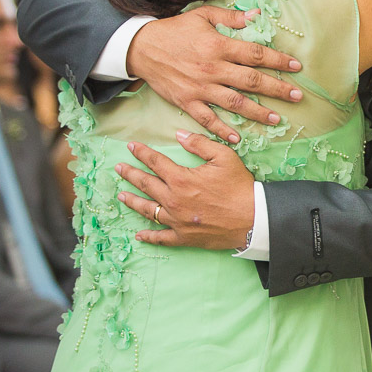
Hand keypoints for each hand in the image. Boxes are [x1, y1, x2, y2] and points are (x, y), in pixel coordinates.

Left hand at [115, 130, 253, 249]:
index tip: (131, 147)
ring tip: (121, 195)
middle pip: (146, 184)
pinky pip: (160, 237)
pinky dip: (148, 236)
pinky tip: (139, 234)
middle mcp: (173, 200)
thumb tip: (179, 134)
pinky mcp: (182, 237)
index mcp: (181, 179)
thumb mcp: (224, 157)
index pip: (155, 162)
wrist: (253, 218)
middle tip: (119, 168)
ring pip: (147, 209)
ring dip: (132, 201)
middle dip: (130, 174)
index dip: (142, 153)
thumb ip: (200, 144)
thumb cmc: (239, 186)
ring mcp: (175, 220)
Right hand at [128, 6, 303, 141]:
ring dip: (257, 112)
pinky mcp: (187, 101)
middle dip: (277, 89)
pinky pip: (207, 119)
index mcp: (219, 45)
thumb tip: (257, 14)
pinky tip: (237, 138)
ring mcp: (200, 87)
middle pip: (252, 81)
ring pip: (235, 102)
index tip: (296, 66)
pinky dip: (222, 130)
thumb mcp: (203, 15)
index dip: (278, 60)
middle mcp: (213, 68)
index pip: (256, 54)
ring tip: (276, 119)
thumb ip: (231, 17)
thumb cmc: (175, 30)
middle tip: (298, 96)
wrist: (141, 48)